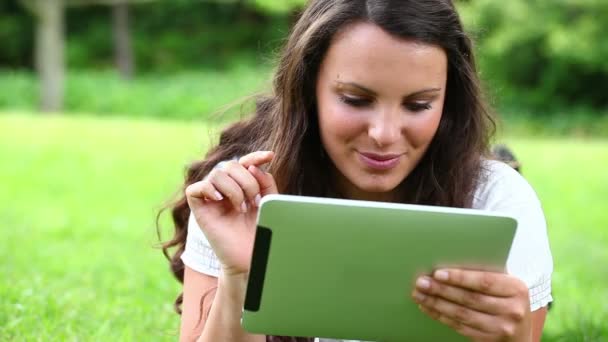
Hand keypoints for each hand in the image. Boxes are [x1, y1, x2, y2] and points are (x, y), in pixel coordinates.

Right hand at [185, 151, 277, 276]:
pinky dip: (207, 189)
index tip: (270, 156)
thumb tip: (251, 166)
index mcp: (241, 185)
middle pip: (231, 165)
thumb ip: (265, 182)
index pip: (244, 162)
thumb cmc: (260, 231)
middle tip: (255, 201)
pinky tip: (220, 199)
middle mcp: (225, 188)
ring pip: (216, 174)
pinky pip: (194, 189)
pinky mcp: (199, 211)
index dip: (255, 156)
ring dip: (234, 188)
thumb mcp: (269, 202)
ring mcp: (211, 198)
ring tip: (241, 207)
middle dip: (247, 180)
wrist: (251, 257)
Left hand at [412, 269, 530, 341]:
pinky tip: (428, 307)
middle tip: (421, 282)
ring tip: (419, 294)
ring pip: (461, 314)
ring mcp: (500, 328)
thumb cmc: (507, 300)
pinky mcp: (488, 340)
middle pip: (470, 298)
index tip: (438, 273)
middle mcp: (512, 310)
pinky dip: (440, 316)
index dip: (460, 277)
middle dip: (441, 290)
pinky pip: (459, 327)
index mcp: (516, 289)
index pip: (484, 281)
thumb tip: (450, 258)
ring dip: (436, 303)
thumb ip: (486, 272)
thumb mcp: (505, 285)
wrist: (520, 335)